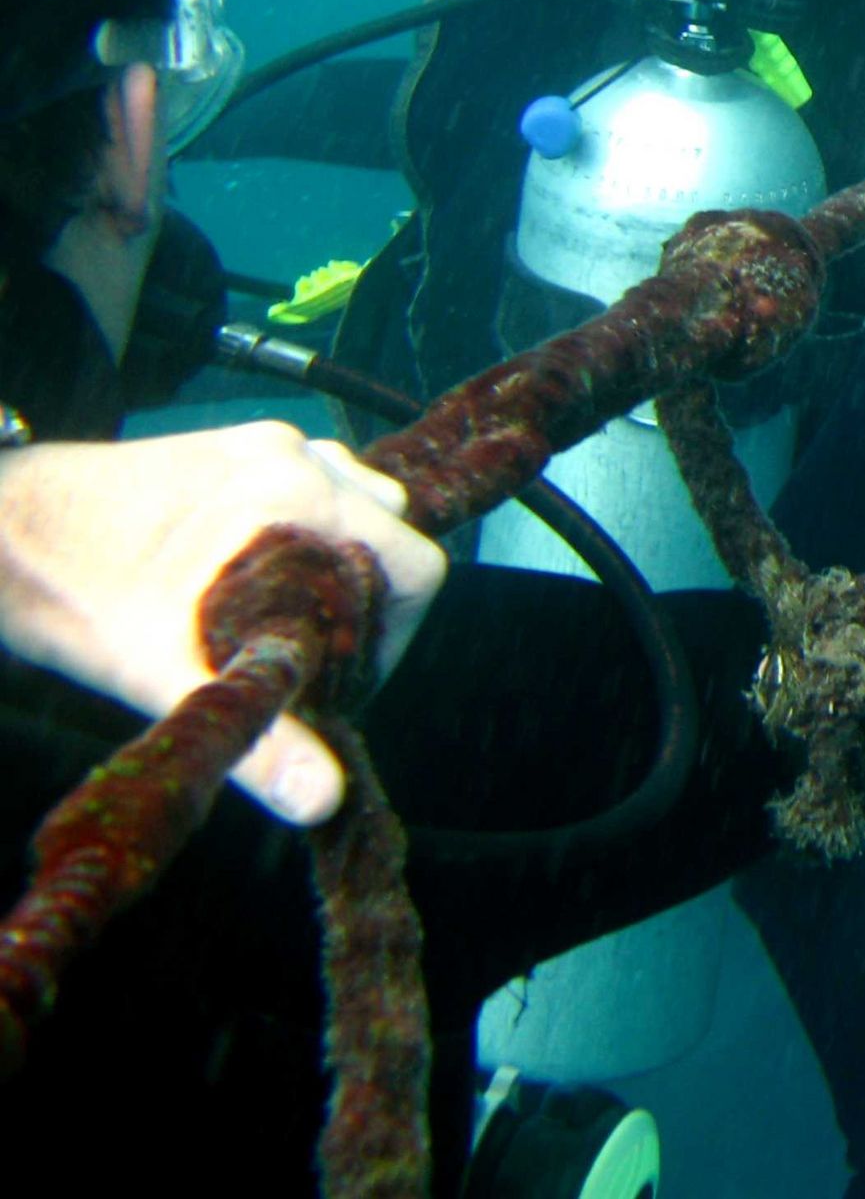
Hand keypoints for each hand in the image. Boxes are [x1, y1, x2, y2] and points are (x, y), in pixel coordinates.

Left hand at [0, 423, 447, 826]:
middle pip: (395, 532)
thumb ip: (257, 735)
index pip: (417, 565)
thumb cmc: (71, 598)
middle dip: (371, 602)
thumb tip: (324, 798)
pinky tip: (258, 578)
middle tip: (311, 660)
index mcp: (297, 500)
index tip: (343, 681)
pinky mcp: (238, 444)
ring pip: (361, 503)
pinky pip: (317, 482)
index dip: (397, 637)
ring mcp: (268, 441)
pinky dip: (312, 530)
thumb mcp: (164, 676)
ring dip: (345, 562)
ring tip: (288, 620)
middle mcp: (297, 457)